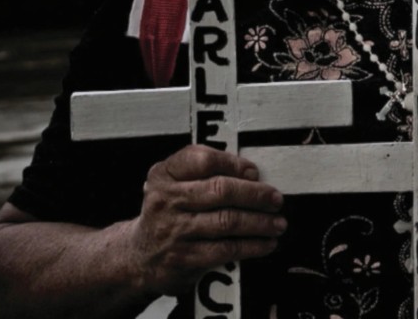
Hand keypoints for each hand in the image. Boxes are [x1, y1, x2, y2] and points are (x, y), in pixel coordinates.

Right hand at [123, 145, 285, 295]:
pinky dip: (252, 246)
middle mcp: (166, 200)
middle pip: (220, 190)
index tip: (254, 172)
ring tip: (278, 223)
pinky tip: (266, 243)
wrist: (140, 256)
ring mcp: (174, 230)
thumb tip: (251, 175)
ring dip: (260, 222)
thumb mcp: (174, 184)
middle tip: (276, 199)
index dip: (234, 164)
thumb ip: (204, 172)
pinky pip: (226, 250)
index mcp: (164, 175)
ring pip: (227, 221)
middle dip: (255, 194)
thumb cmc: (169, 213)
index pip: (202, 159)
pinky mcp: (184, 258)